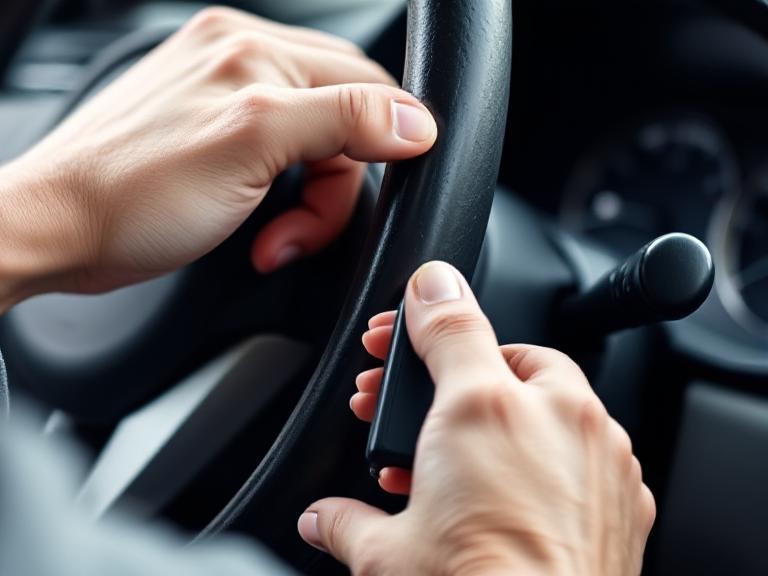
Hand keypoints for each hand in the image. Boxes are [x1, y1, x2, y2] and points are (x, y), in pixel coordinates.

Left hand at [0, 7, 436, 317]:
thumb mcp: (251, 148)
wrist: (54, 230)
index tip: (382, 195)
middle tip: (299, 233)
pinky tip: (252, 228)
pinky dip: (274, 202)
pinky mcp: (198, 137)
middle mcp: (231, 59)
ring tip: (271, 240)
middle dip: (332, 187)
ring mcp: (211, 97)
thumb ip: (341, 119)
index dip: (383, 146)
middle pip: (337, 117)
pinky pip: (269, 164)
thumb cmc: (131, 197)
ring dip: (303, 203)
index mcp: (247, 46)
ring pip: (305, 147)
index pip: (362, 82)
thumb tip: (413, 119)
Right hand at [297, 262, 655, 574]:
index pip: (450, 322)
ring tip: (460, 451)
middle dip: (457, 367)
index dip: (418, 311)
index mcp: (483, 410)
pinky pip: (590, 447)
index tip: (409, 308)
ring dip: (509, 405)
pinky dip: (555, 451)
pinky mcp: (628, 497)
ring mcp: (601, 456)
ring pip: (555, 397)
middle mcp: (554, 419)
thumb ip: (344, 517)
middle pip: (506, 354)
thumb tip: (321, 516)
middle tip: (415, 398)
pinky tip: (516, 487)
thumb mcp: (386, 554)